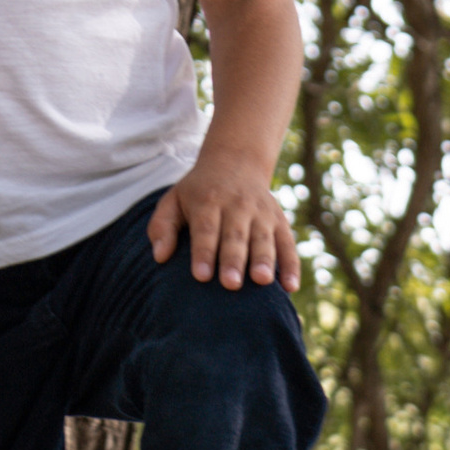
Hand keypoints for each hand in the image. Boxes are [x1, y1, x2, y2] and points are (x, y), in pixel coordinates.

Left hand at [148, 146, 299, 291]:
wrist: (236, 161)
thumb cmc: (197, 192)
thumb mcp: (174, 200)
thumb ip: (162, 226)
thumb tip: (159, 256)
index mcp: (208, 201)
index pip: (206, 229)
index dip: (204, 252)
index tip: (201, 276)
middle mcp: (237, 206)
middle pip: (236, 236)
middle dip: (234, 260)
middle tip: (231, 284)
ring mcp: (261, 213)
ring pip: (263, 239)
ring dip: (264, 260)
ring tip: (262, 281)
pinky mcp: (279, 221)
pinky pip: (287, 244)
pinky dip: (291, 265)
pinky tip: (290, 287)